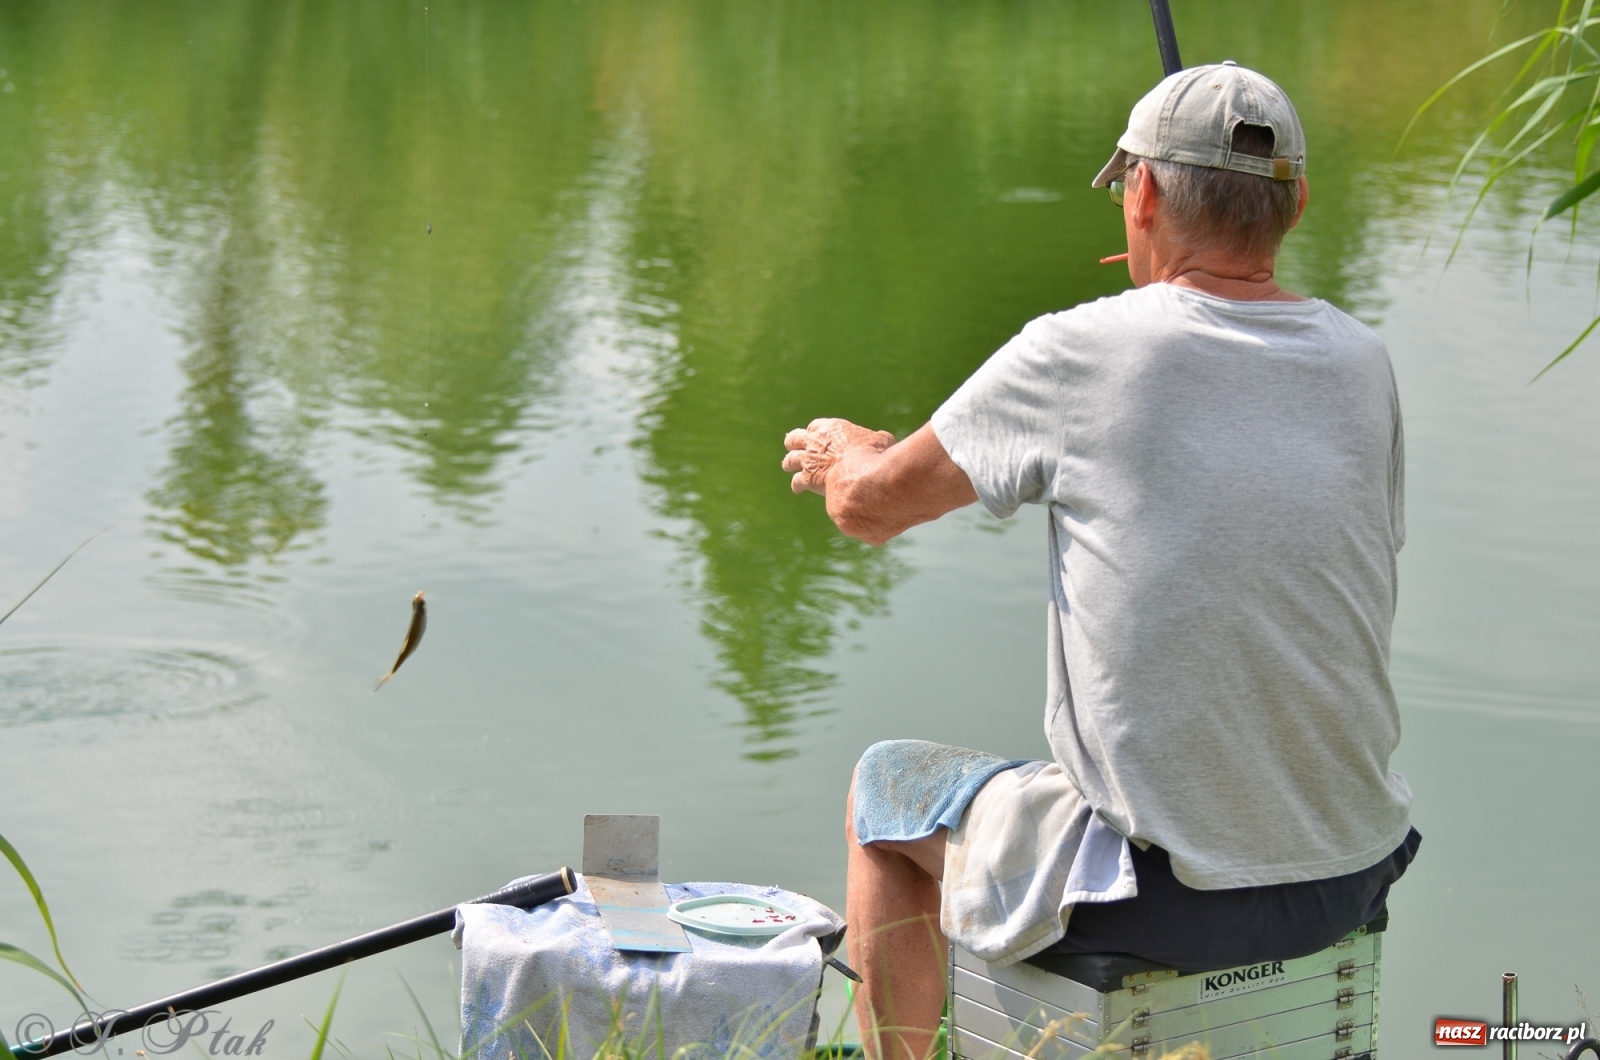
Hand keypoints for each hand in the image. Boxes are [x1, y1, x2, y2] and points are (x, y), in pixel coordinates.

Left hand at [781, 418, 895, 495]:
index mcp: (832, 428)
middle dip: (795, 443)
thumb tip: (885, 441)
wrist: (863, 477)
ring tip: (789, 466)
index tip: (818, 438)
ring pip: (790, 459)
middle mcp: (815, 441)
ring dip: (790, 463)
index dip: (816, 433)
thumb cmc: (875, 457)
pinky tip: (798, 488)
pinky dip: (797, 485)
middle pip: (795, 438)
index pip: (816, 426)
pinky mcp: (807, 479)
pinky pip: (796, 482)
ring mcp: (808, 460)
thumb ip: (878, 440)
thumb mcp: (882, 441)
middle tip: (794, 447)